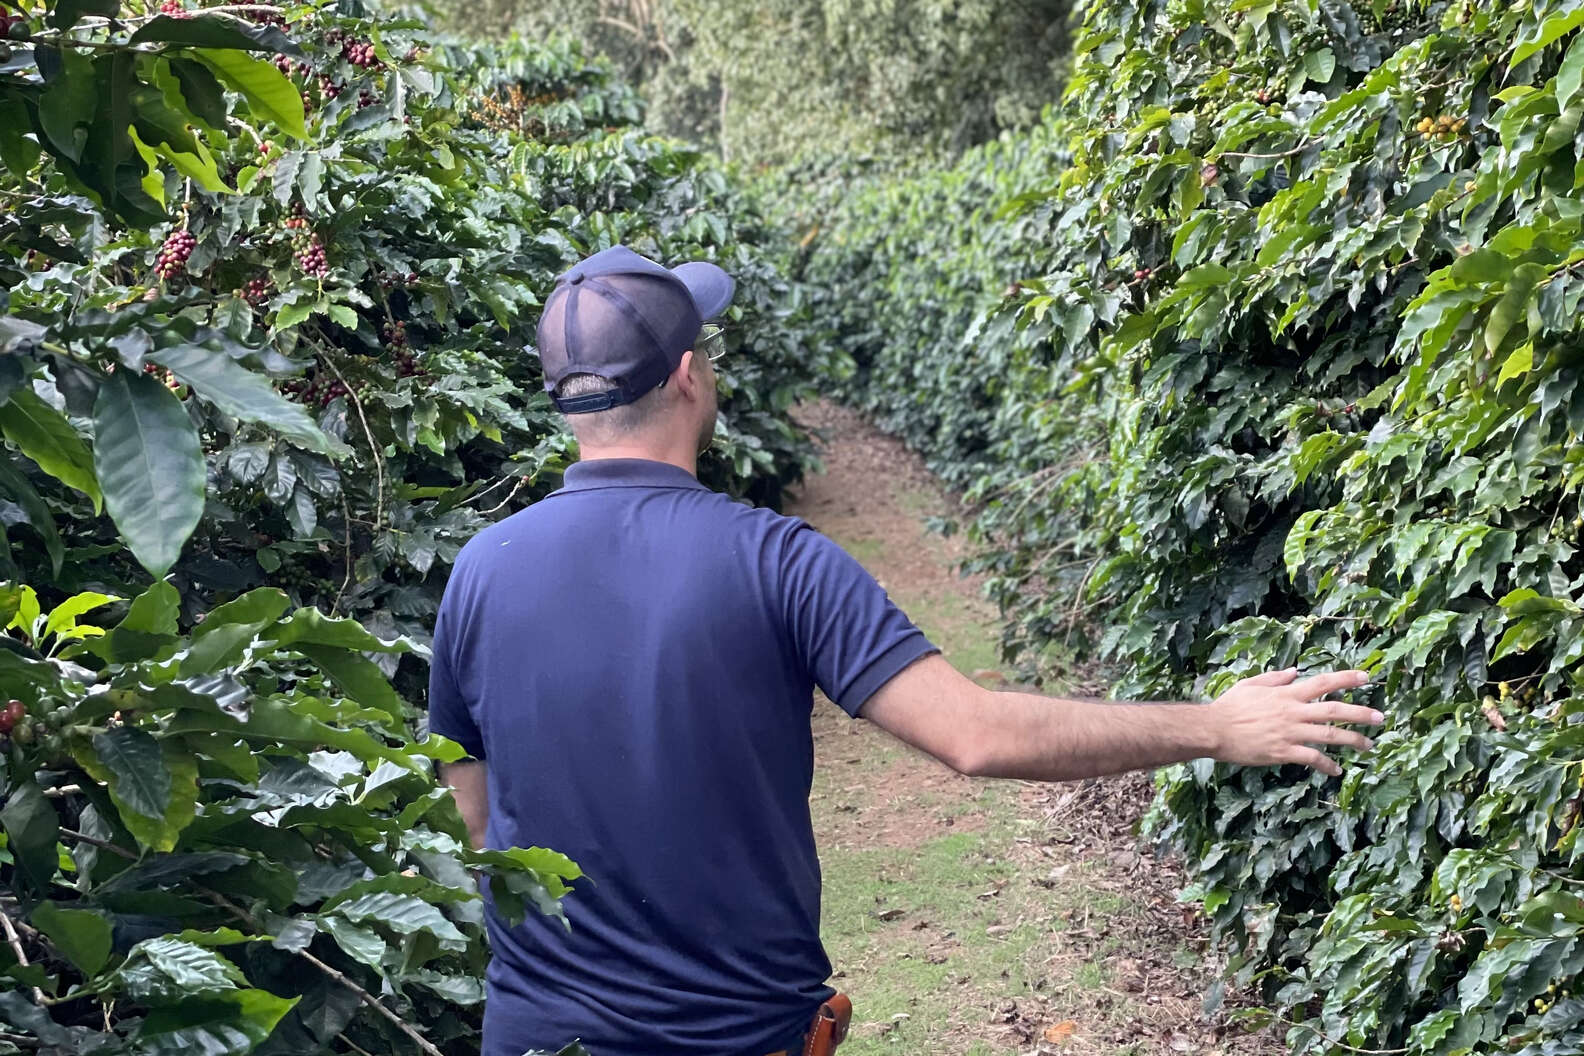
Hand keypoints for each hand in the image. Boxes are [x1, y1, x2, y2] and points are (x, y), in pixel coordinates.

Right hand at [1209, 668, 1382, 775]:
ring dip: (1353, 740)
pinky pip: (1312, 759)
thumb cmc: (1229, 707)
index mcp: (1286, 693)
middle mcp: (1293, 711)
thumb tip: (1295, 672)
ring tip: (1369, 745)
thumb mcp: (1250, 685)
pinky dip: (1327, 765)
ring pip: (1330, 735)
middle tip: (1380, 718)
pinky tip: (1336, 770)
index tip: (1366, 677)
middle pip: (1335, 710)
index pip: (1323, 682)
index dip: (1346, 679)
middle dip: (1361, 714)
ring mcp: (1290, 732)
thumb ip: (1275, 678)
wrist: (1213, 729)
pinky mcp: (1283, 752)